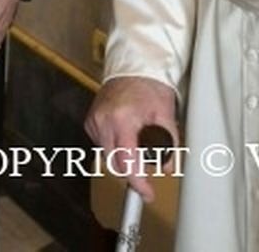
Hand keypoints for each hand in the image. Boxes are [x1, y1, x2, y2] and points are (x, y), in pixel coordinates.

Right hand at [84, 76, 179, 201]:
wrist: (133, 66)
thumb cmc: (149, 86)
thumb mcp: (165, 113)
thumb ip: (168, 141)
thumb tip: (167, 166)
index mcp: (122, 119)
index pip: (127, 161)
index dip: (138, 182)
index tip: (146, 193)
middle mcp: (103, 121)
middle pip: (115, 163)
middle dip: (131, 170)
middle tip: (147, 168)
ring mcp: (94, 120)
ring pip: (106, 156)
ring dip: (122, 158)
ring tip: (136, 145)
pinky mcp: (90, 120)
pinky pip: (101, 145)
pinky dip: (113, 147)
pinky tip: (124, 136)